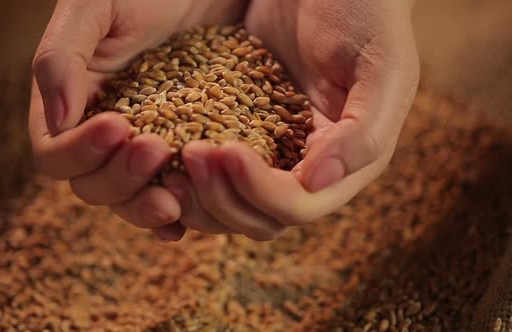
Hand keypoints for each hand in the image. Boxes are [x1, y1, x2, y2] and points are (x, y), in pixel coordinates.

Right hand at [29, 0, 247, 240]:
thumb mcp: (95, 6)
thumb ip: (62, 56)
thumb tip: (55, 121)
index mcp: (70, 104)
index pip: (55, 153)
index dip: (81, 151)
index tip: (119, 126)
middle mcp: (100, 134)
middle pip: (91, 185)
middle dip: (121, 177)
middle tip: (157, 150)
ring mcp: (140, 148)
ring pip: (129, 200)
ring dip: (147, 204)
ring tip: (176, 198)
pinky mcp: (179, 153)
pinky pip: (169, 194)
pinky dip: (175, 214)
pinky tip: (186, 220)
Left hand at [166, 0, 419, 240]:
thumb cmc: (364, 17)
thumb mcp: (381, 68)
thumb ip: (364, 132)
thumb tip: (318, 182)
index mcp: (344, 163)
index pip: (298, 206)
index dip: (261, 191)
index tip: (228, 150)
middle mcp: (306, 169)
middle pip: (257, 217)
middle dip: (221, 195)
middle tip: (191, 153)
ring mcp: (270, 154)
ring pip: (227, 204)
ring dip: (197, 192)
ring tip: (171, 155)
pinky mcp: (239, 133)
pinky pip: (209, 170)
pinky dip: (185, 172)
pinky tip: (163, 147)